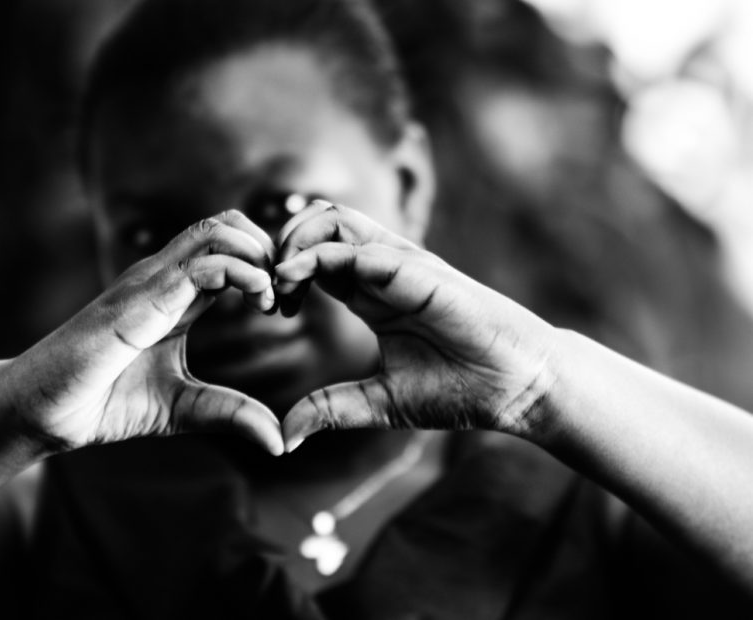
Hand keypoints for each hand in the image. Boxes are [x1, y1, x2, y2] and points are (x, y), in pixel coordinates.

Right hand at [5, 210, 283, 454]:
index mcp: (177, 296)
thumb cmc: (103, 403)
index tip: (286, 308)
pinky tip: (256, 301)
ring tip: (270, 297)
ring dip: (258, 253)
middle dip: (270, 249)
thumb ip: (232, 415)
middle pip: (228, 223)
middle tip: (285, 295)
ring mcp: (150, 282)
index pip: (231, 248)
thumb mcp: (184, 409)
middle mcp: (164, 278)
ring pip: (216, 229)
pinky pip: (198, 265)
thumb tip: (280, 443)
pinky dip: (240, 271)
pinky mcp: (139, 299)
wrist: (43, 412)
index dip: (268, 267)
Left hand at [275, 201, 557, 450]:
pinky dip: (316, 257)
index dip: (283, 272)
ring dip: (293, 240)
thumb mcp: (379, 402)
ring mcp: (401, 265)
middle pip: (318, 224)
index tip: (266, 307)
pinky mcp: (418, 271)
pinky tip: (293, 282)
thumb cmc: (459, 389)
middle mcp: (382, 269)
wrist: (516, 388)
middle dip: (279, 244)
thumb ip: (331, 409)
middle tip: (263, 288)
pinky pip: (358, 249)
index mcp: (371, 292)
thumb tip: (285, 435)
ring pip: (333, 219)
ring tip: (276, 281)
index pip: (315, 258)